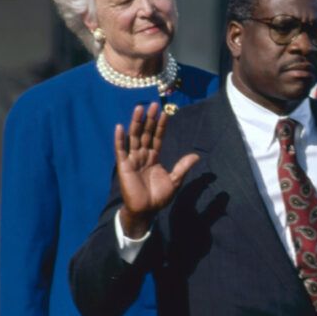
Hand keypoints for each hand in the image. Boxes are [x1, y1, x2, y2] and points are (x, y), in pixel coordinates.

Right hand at [116, 103, 198, 237]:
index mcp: (154, 158)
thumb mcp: (174, 180)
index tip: (165, 112)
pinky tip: (120, 127)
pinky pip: (120, 150)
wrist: (146, 211)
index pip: (157, 137)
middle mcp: (143, 156)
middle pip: (146, 134)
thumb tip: (196, 156)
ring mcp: (132, 160)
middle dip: (150, 119)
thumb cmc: (158, 197)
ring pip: (134, 138)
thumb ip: (183, 167)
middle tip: (154, 104)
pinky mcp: (123, 166)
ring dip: (136, 123)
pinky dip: (119, 139)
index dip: (161, 126)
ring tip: (139, 108)